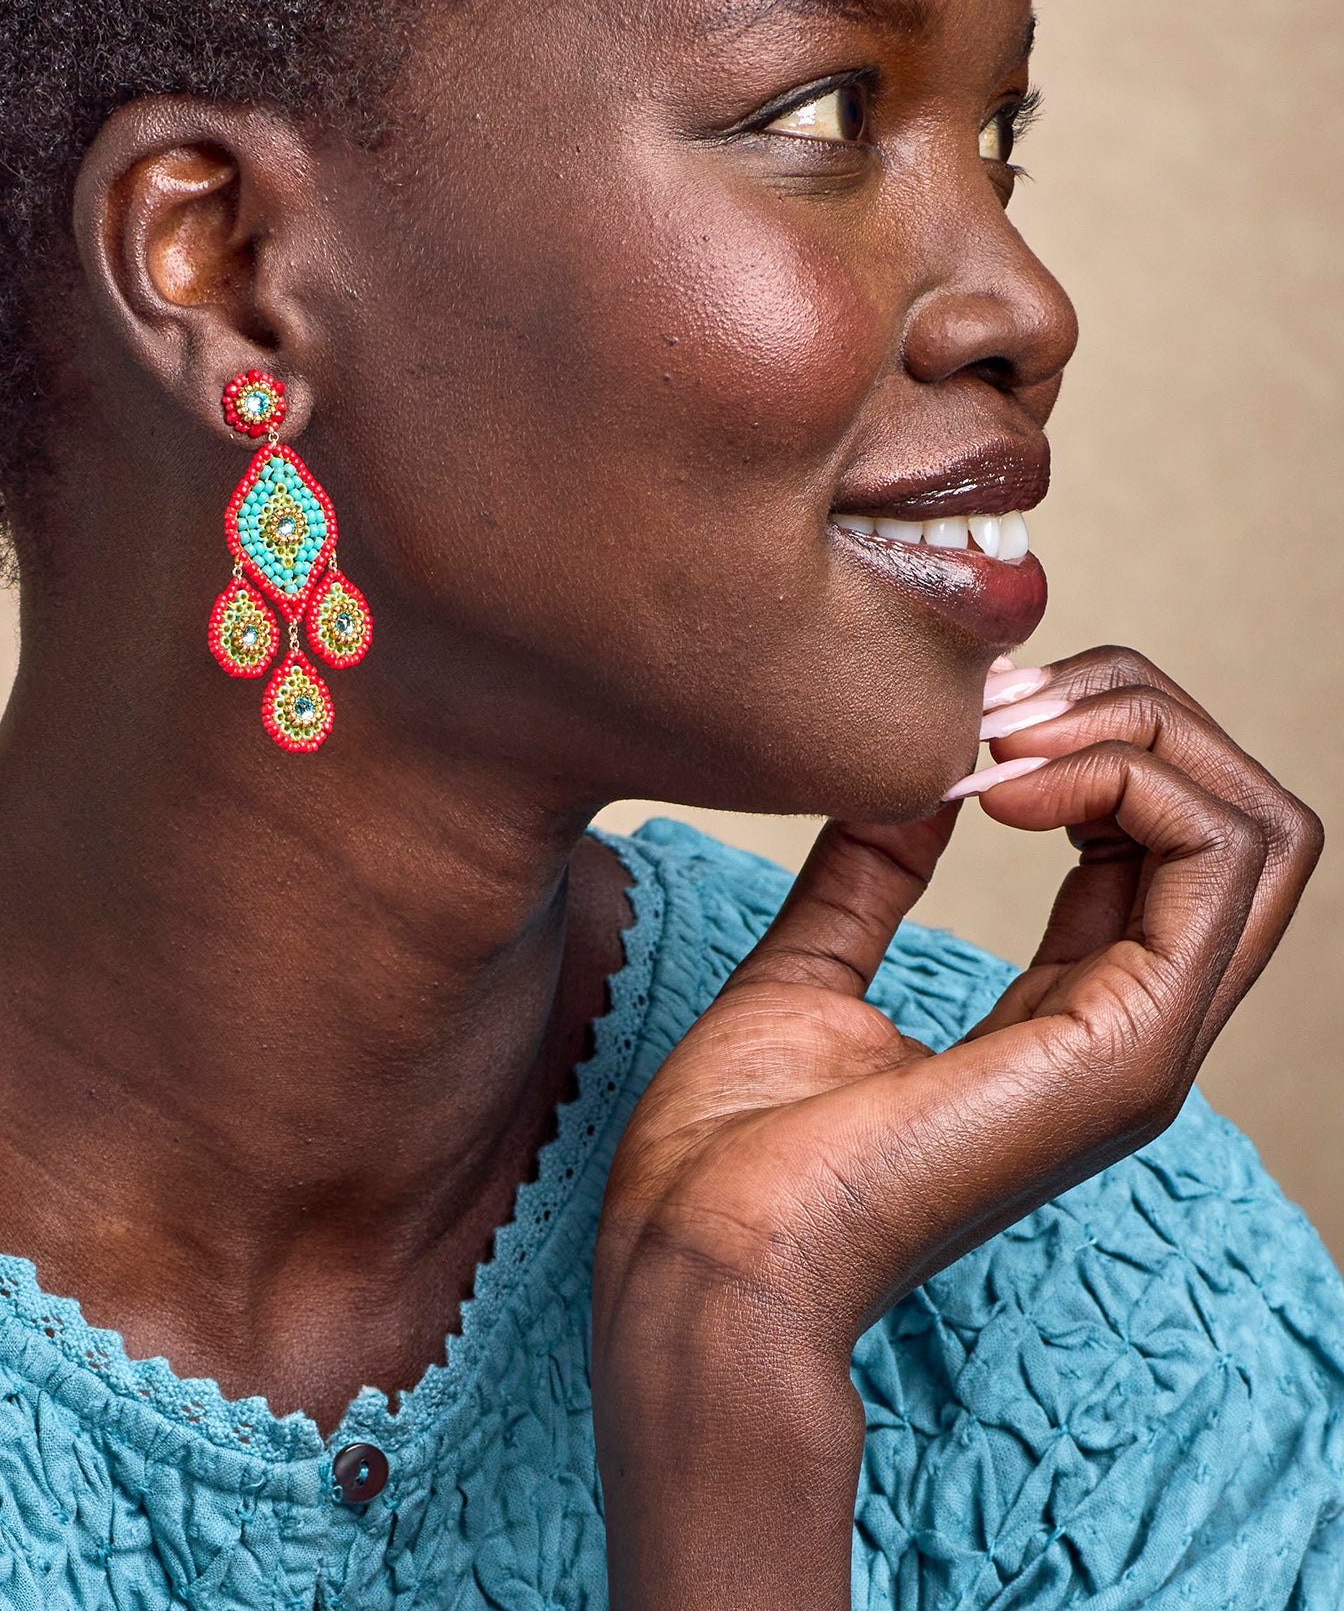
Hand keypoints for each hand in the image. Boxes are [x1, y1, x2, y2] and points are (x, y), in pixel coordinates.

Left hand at [592, 645, 1321, 1610]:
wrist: (699, 1256)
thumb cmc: (733, 1147)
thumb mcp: (809, 968)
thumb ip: (873, 873)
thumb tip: (911, 775)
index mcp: (1070, 1014)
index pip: (1168, 841)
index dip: (1092, 738)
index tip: (967, 714)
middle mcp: (1131, 1027)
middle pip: (1237, 819)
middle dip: (1134, 712)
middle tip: (999, 699)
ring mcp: (1143, 1046)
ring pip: (1255, 831)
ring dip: (1136, 733)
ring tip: (1004, 729)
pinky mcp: (1125, 1053)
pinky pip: (1214, 869)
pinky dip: (1123, 782)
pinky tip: (1001, 783)